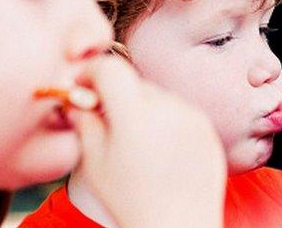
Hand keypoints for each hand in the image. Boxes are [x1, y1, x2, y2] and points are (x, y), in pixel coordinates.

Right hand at [70, 56, 225, 227]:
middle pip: (132, 81)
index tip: (82, 87)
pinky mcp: (206, 127)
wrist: (180, 227)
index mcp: (135, 116)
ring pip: (155, 94)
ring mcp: (191, 116)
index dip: (91, 73)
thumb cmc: (132, 202)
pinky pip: (177, 109)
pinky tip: (157, 148)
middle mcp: (167, 108)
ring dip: (139, 106)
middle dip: (114, 93)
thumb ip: (84, 123)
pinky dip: (163, 119)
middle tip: (103, 117)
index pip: (110, 69)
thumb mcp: (95, 163)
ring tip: (134, 141)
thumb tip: (75, 100)